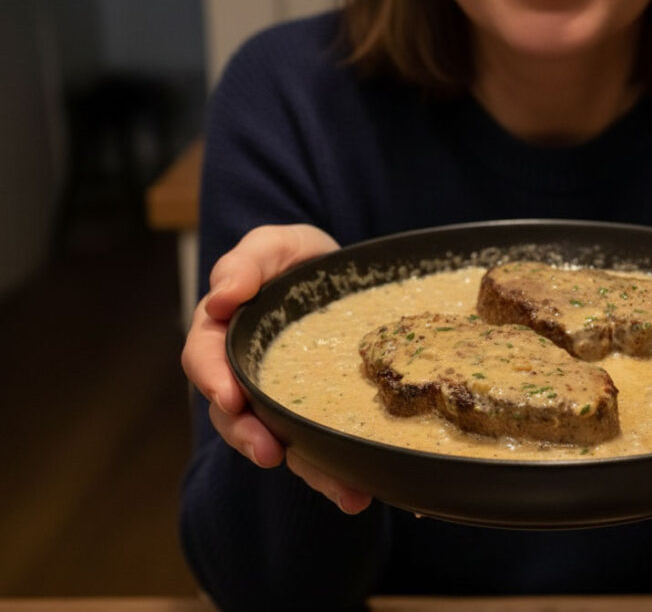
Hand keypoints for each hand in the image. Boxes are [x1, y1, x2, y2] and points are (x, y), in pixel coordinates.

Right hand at [181, 224, 371, 513]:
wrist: (343, 275)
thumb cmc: (297, 259)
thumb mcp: (274, 245)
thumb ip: (245, 264)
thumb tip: (221, 298)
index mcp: (224, 335)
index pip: (204, 361)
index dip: (213, 380)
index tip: (230, 397)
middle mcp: (246, 377)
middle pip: (235, 416)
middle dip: (251, 439)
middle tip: (272, 454)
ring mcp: (280, 402)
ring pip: (281, 442)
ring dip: (306, 472)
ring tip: (340, 492)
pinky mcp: (315, 416)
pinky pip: (319, 448)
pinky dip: (336, 473)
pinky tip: (361, 492)